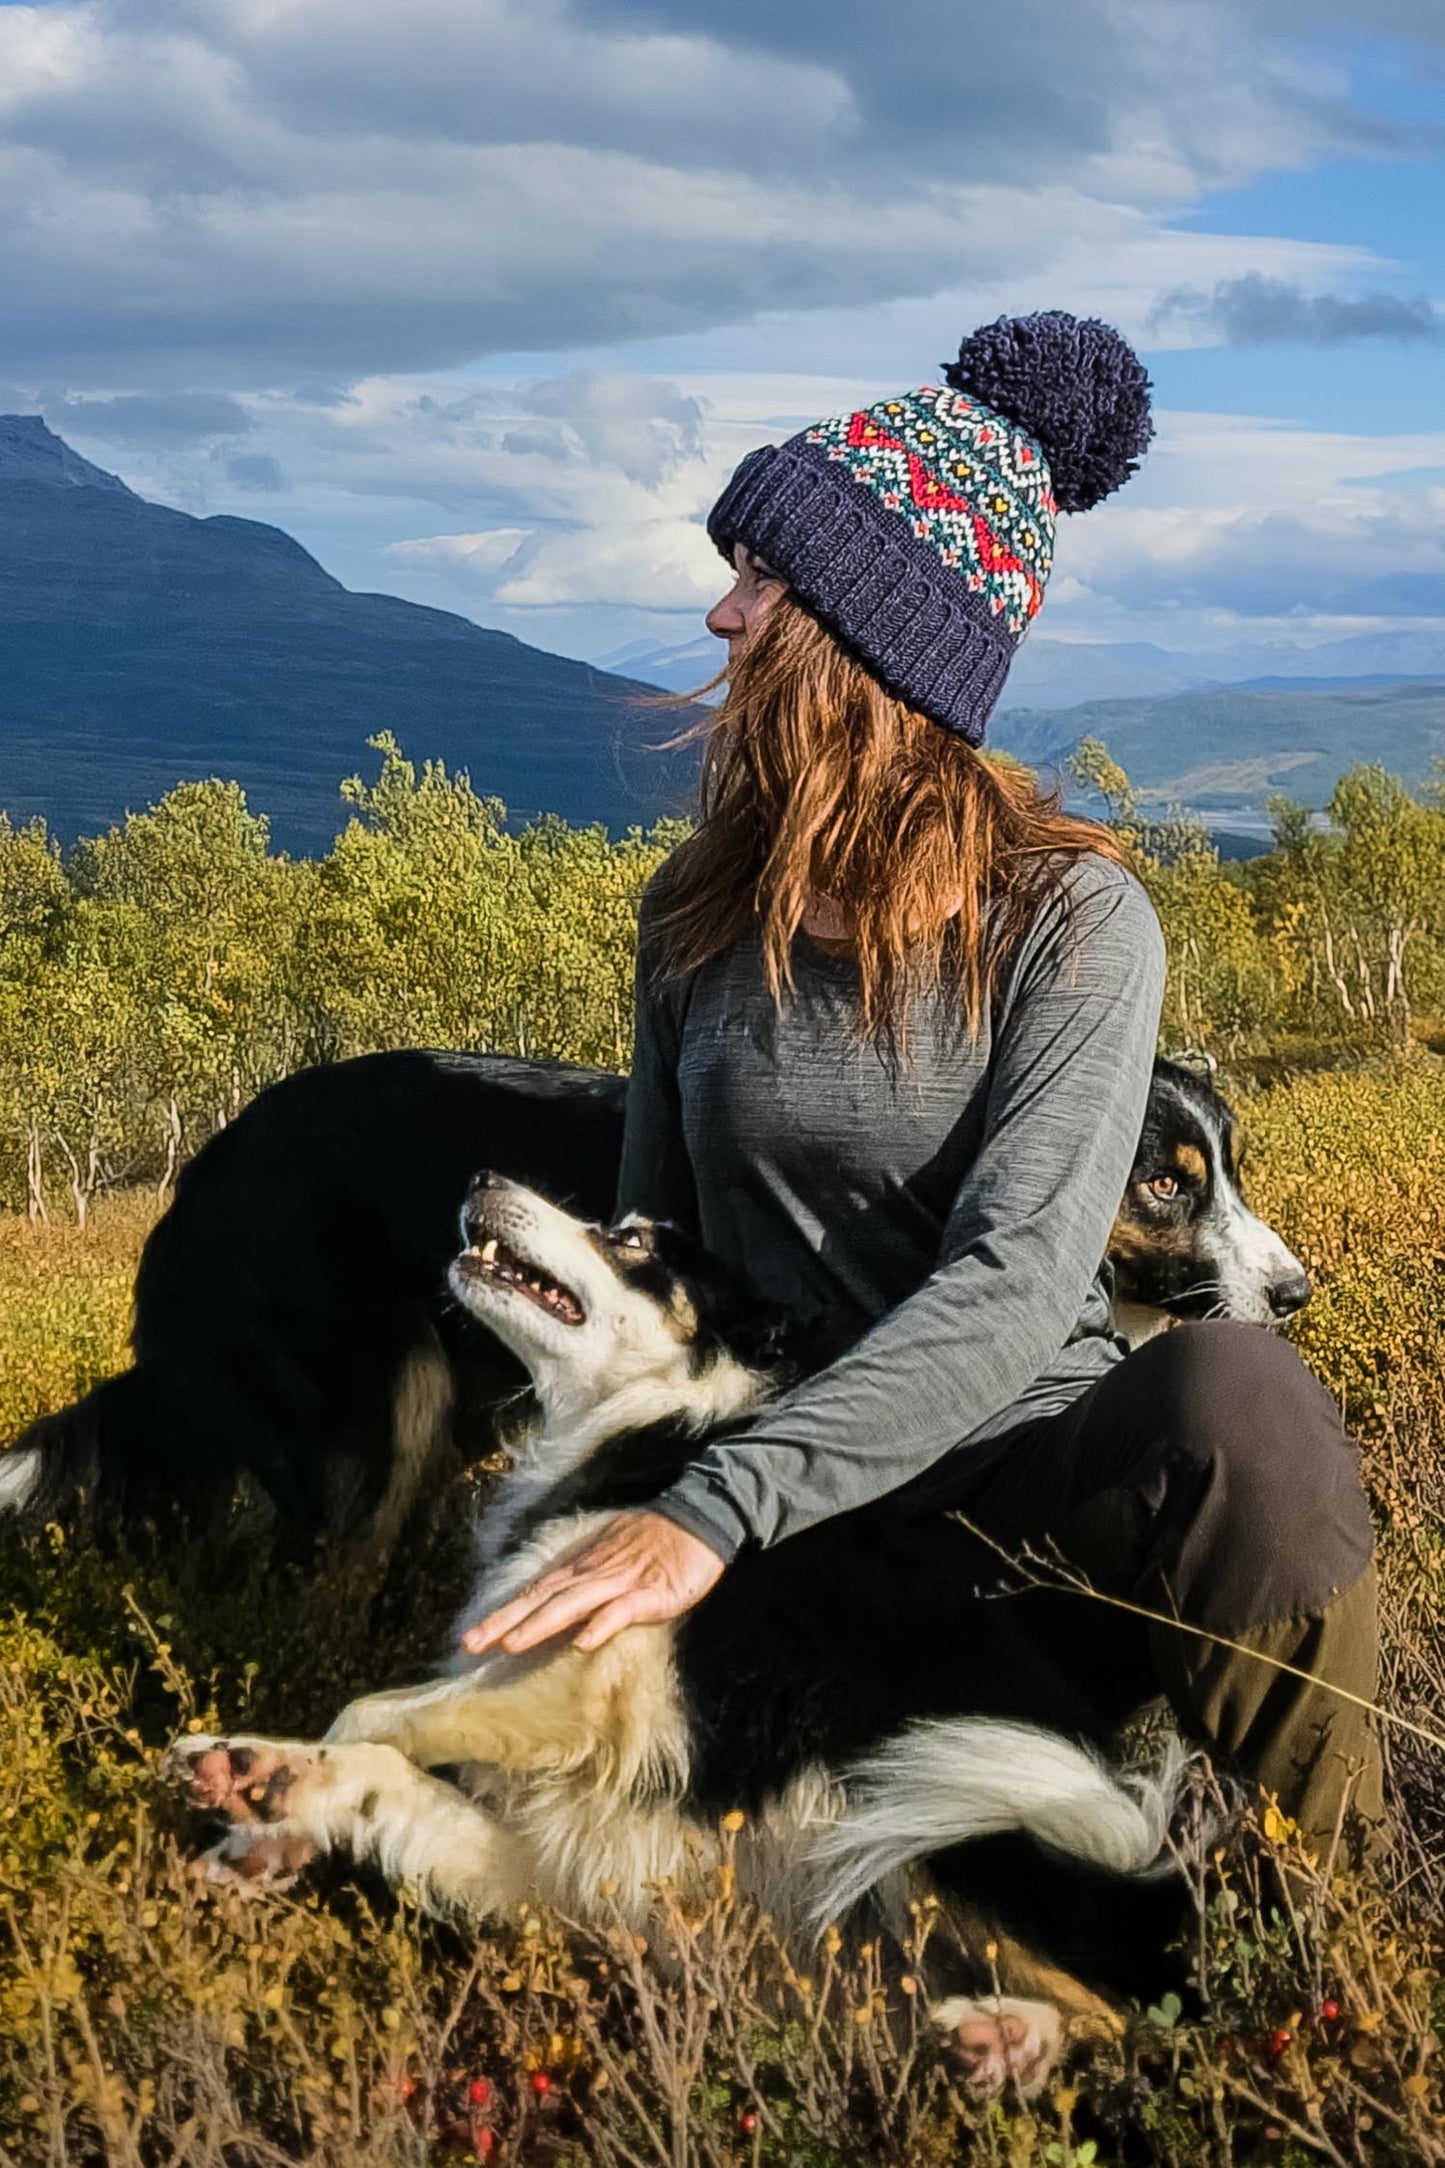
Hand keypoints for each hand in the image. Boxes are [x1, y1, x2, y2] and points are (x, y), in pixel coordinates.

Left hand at [460, 1511, 725, 1655]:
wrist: (699, 1518)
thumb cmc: (654, 1539)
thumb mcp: (610, 1554)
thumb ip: (584, 1580)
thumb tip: (559, 1609)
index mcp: (580, 1567)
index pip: (532, 1593)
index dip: (501, 1615)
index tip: (469, 1637)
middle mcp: (591, 1573)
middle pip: (541, 1600)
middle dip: (504, 1623)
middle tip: (469, 1645)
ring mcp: (619, 1582)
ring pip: (571, 1604)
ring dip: (540, 1624)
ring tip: (510, 1645)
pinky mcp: (649, 1593)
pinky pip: (621, 1611)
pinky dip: (601, 1625)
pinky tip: (583, 1644)